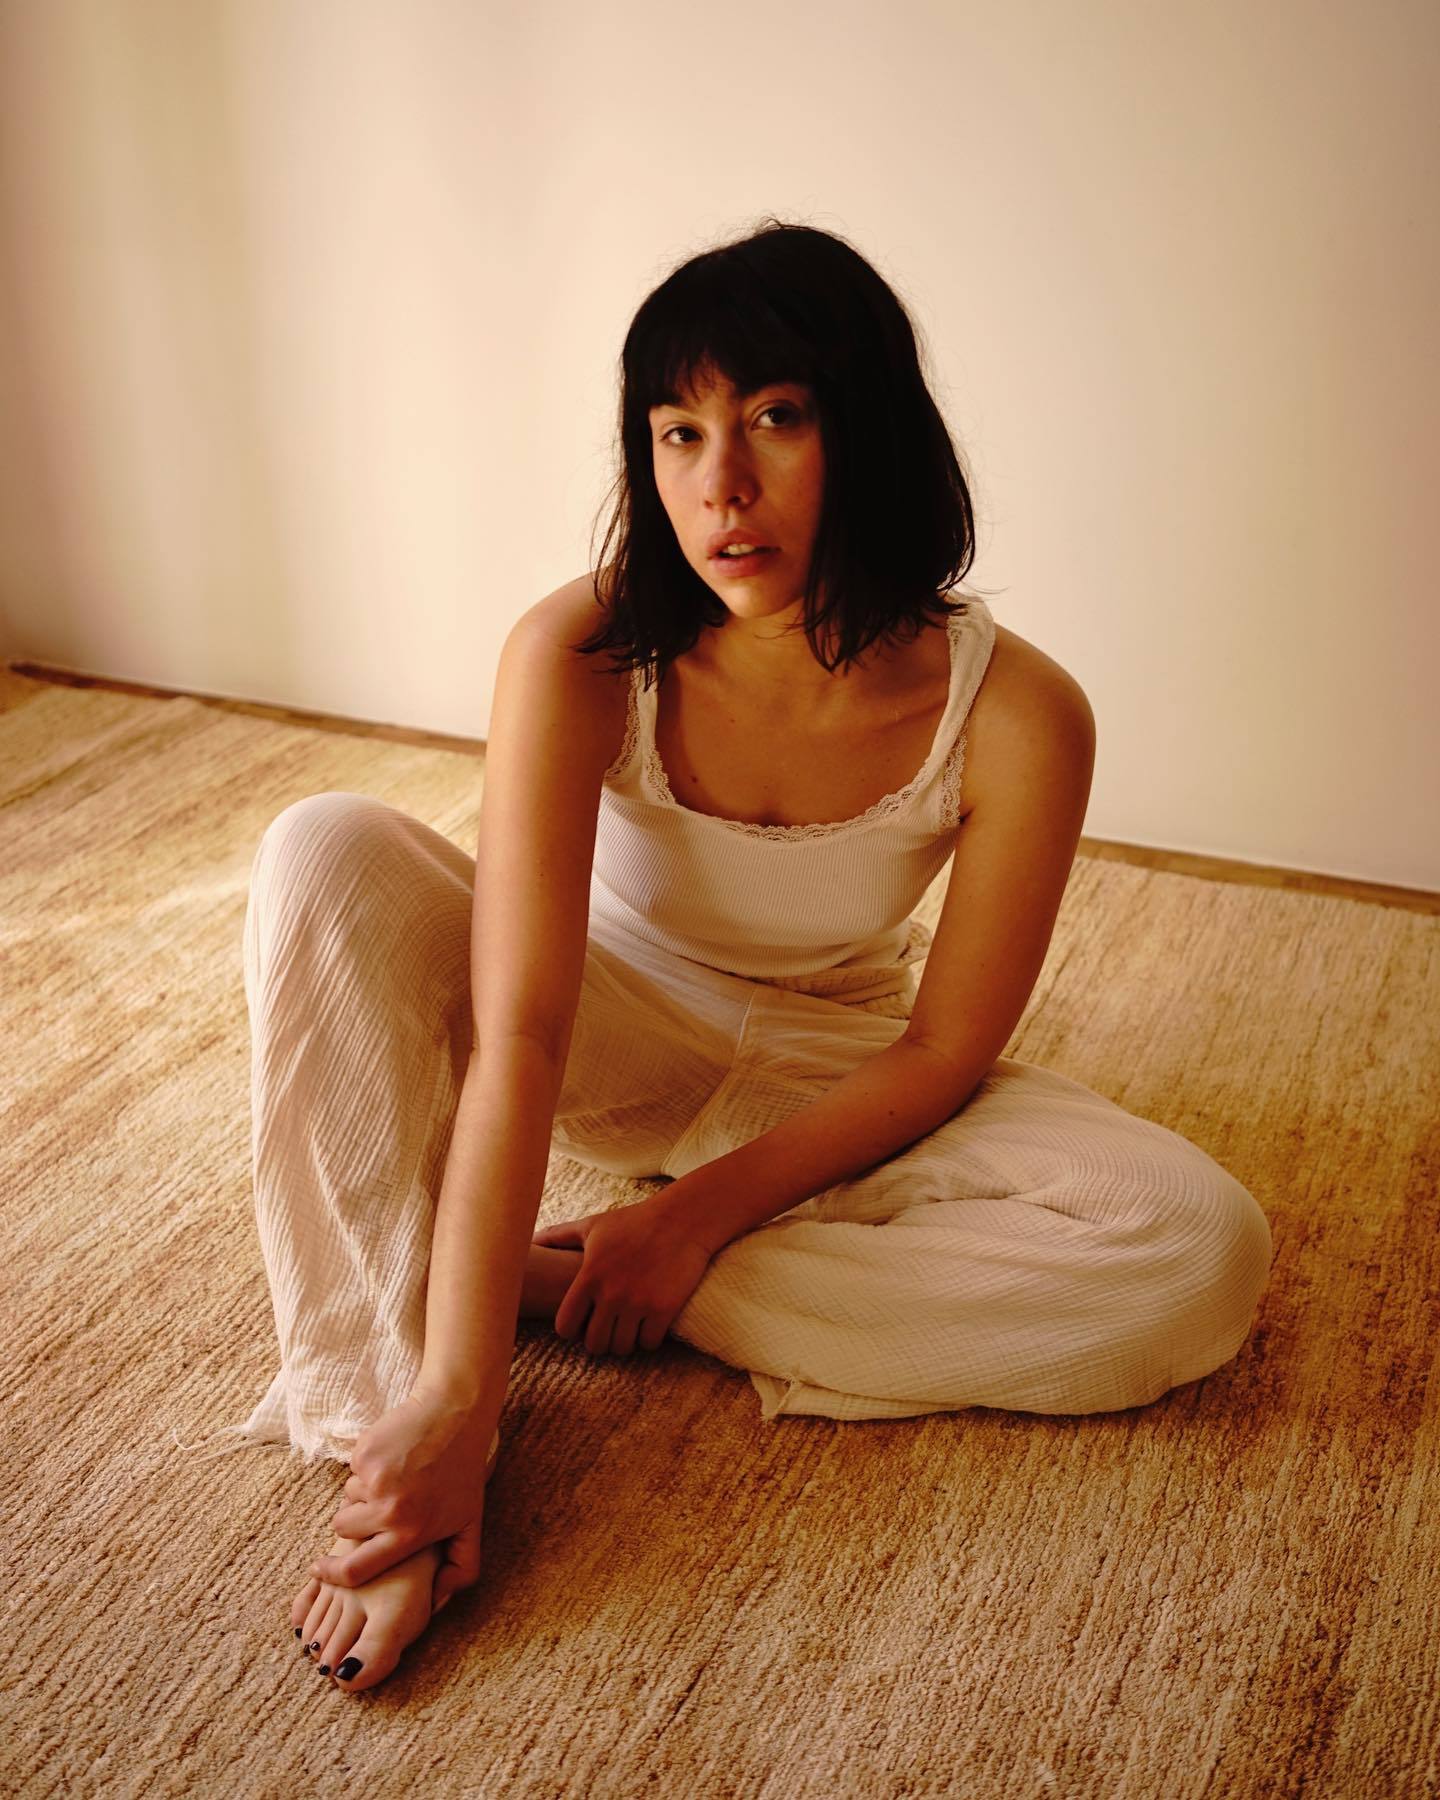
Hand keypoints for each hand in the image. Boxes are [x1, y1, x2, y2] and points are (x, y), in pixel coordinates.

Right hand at [308, 1388, 493, 1591]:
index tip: (318, 1571)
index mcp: (409, 1535)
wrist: (455, 1413)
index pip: (354, 1571)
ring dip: (363, 1492)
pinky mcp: (363, 1454)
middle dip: (355, 1521)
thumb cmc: (463, 1472)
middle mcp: (388, 1511)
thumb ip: (461, 1569)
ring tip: (396, 1478)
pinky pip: (352, 1469)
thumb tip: (435, 1604)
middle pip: (342, 1530)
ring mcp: (373, 1480)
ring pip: (346, 1498)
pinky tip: (394, 1457)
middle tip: (381, 1506)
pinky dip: (367, 1466)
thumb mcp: (471, 1524)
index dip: (330, 1575)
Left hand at [532, 1196, 713, 1357]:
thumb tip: (531, 1240)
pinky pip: (649, 1344)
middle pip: (595, 1344)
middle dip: (600, 1341)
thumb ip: (560, 1236)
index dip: (571, 1330)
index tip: (582, 1322)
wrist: (683, 1220)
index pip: (565, 1327)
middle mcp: (611, 1293)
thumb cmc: (634, 1221)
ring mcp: (638, 1303)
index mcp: (589, 1276)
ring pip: (622, 1348)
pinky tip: (649, 1324)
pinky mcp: (664, 1309)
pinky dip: (648, 1339)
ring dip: (624, 1342)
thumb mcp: (594, 1226)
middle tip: (608, 1329)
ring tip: (628, 1328)